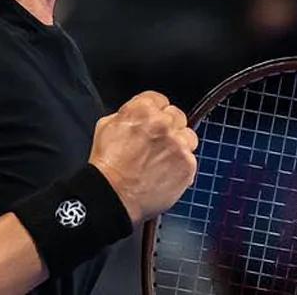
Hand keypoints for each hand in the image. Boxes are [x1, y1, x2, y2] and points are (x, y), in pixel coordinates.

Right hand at [88, 91, 198, 224]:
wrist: (113, 195)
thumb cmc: (107, 166)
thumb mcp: (105, 126)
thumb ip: (126, 113)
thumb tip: (138, 113)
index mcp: (142, 110)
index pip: (160, 100)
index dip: (155, 112)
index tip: (153, 122)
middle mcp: (163, 124)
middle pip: (177, 116)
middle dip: (169, 127)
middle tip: (157, 143)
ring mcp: (178, 145)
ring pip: (188, 136)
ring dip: (179, 145)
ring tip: (163, 159)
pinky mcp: (187, 165)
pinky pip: (191, 159)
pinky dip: (181, 166)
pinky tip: (165, 173)